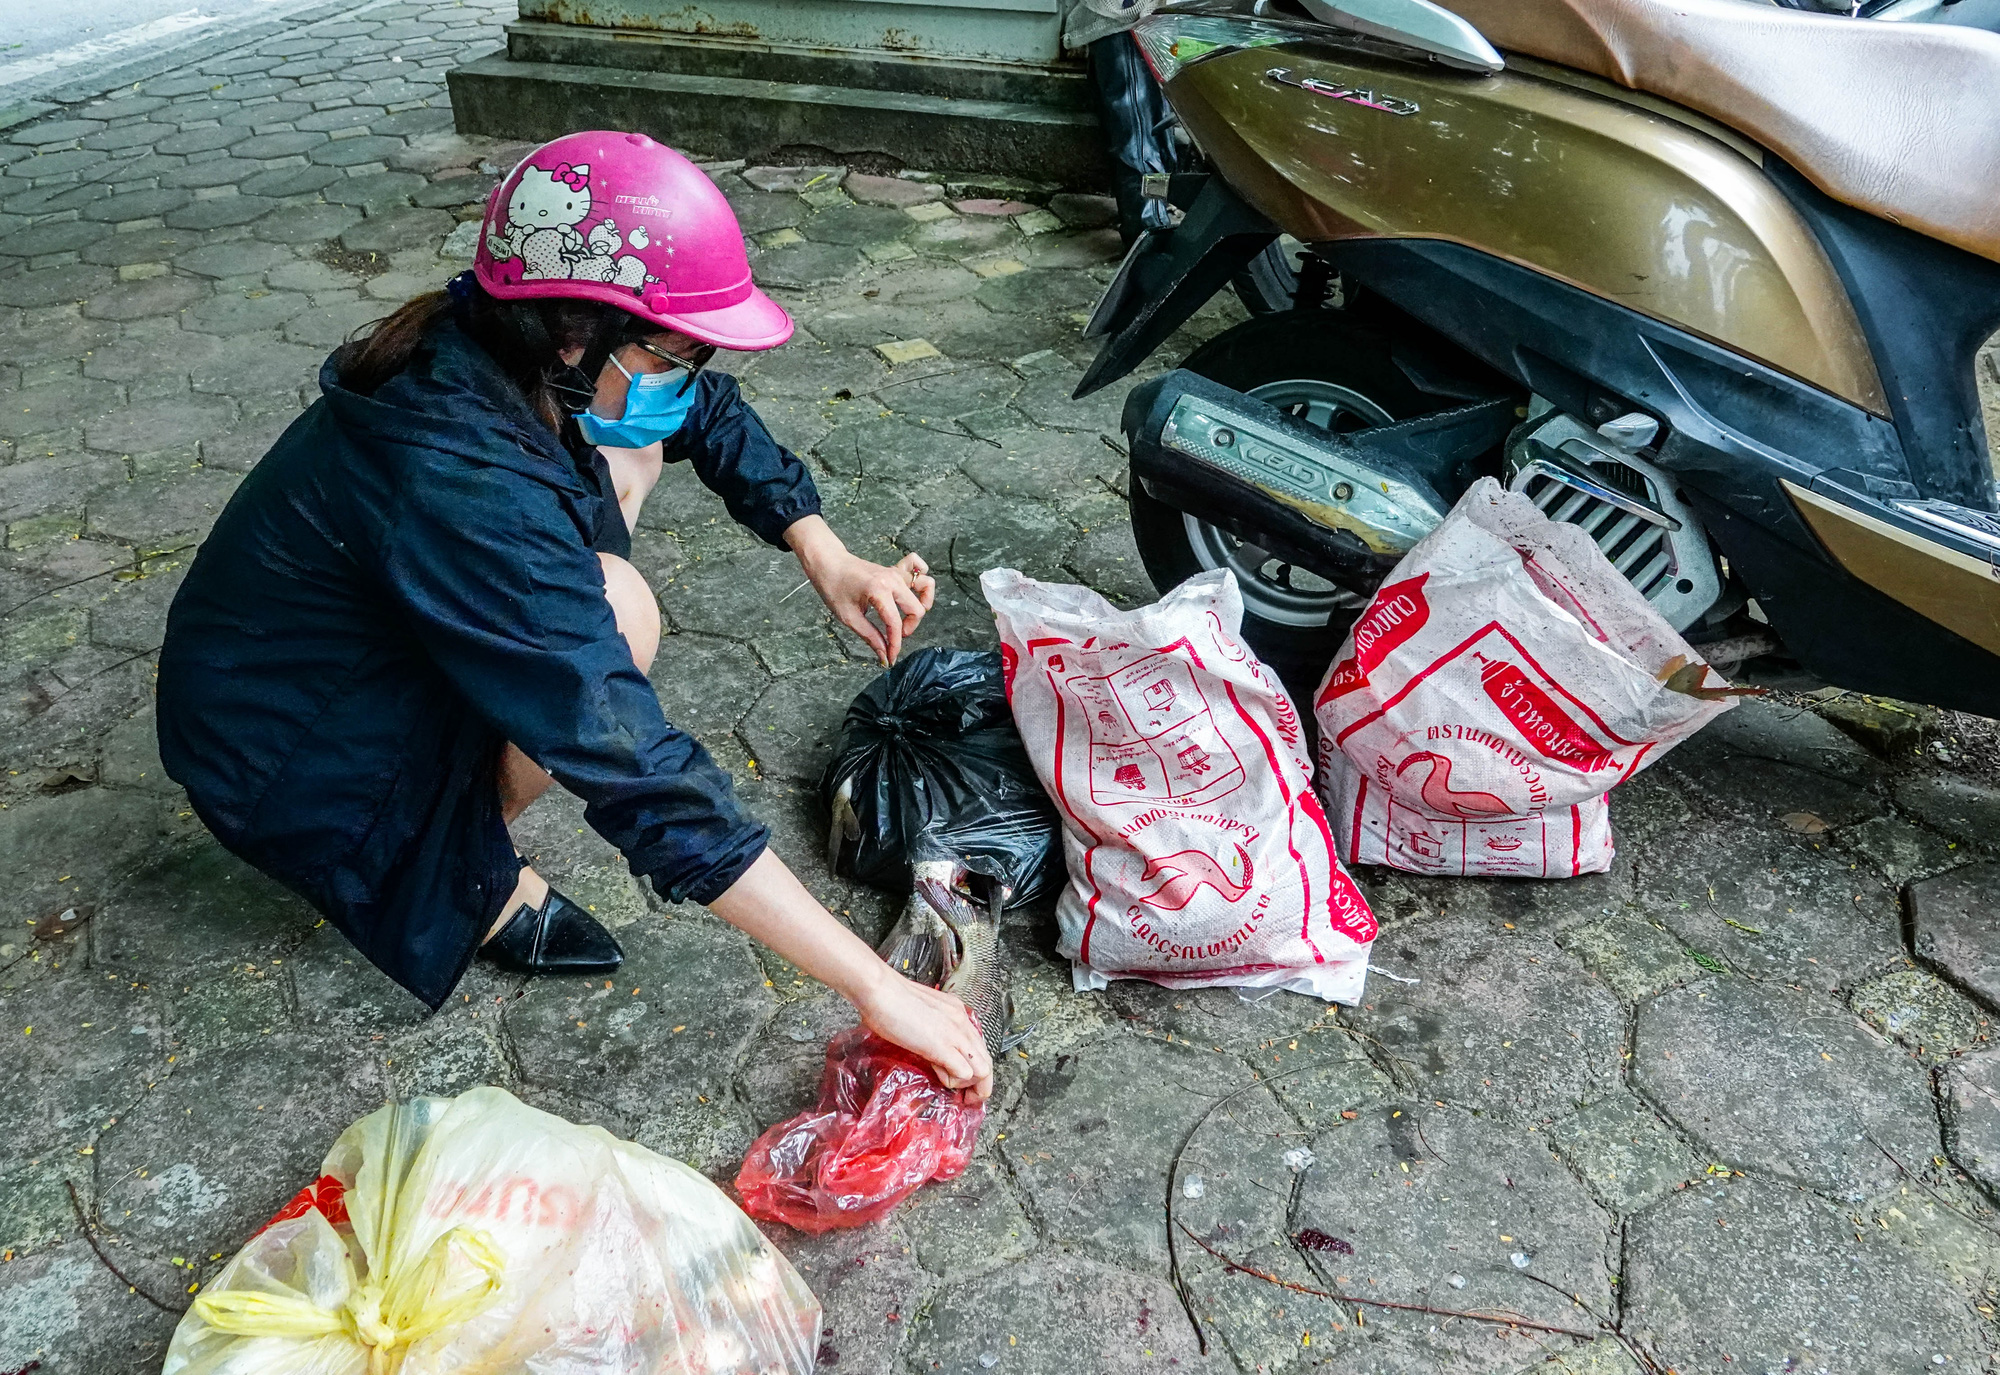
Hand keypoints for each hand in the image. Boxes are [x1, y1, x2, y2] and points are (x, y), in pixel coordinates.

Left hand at [786, 517, 935, 664]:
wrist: (828, 562)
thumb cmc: (833, 586)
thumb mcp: (849, 617)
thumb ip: (870, 636)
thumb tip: (883, 654)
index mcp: (878, 591)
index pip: (895, 624)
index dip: (895, 644)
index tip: (890, 656)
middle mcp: (892, 580)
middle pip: (916, 609)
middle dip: (908, 628)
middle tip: (893, 636)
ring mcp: (896, 573)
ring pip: (925, 587)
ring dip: (920, 605)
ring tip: (908, 616)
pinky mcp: (895, 570)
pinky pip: (919, 568)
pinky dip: (921, 580)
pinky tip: (914, 592)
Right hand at [855, 971, 993, 1102]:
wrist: (879, 989)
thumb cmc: (888, 999)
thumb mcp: (919, 1013)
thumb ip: (929, 1027)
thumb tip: (925, 1043)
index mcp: (956, 1012)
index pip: (979, 1046)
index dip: (974, 1067)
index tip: (962, 1080)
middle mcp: (962, 1022)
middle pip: (987, 1061)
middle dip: (980, 1085)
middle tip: (965, 1097)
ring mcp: (955, 1033)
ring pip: (983, 1070)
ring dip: (969, 1086)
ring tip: (951, 1088)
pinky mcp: (943, 1046)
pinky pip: (964, 1073)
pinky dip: (953, 1082)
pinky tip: (938, 1076)